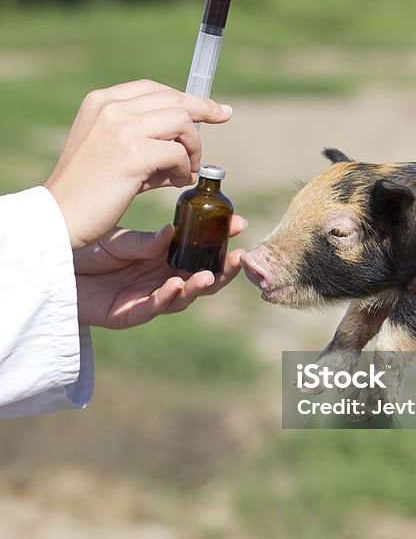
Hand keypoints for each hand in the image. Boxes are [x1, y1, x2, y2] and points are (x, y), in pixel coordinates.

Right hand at [45, 80, 232, 248]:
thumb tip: (185, 148)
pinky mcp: (133, 154)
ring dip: (193, 148)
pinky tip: (176, 182)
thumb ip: (145, 141)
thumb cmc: (87, 190)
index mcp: (101, 101)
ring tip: (187, 171)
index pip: (153, 89)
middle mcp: (111, 108)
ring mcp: (122, 128)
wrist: (59, 216)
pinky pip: (177, 153)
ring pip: (181, 122)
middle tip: (222, 119)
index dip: (187, 98)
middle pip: (173, 100)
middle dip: (202, 112)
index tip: (213, 108)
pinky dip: (183, 168)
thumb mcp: (112, 152)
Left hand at [74, 216, 246, 328]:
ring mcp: (147, 298)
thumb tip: (172, 232)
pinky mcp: (128, 314)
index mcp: (163, 257)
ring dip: (197, 287)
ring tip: (209, 276)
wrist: (52, 270)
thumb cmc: (85, 251)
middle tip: (237, 257)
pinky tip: (175, 285)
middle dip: (222, 270)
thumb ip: (145, 241)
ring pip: (182, 297)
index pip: (199, 250)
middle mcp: (160, 278)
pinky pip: (152, 308)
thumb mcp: (118, 240)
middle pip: (200, 278)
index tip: (240, 224)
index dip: (220, 239)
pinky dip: (166, 298)